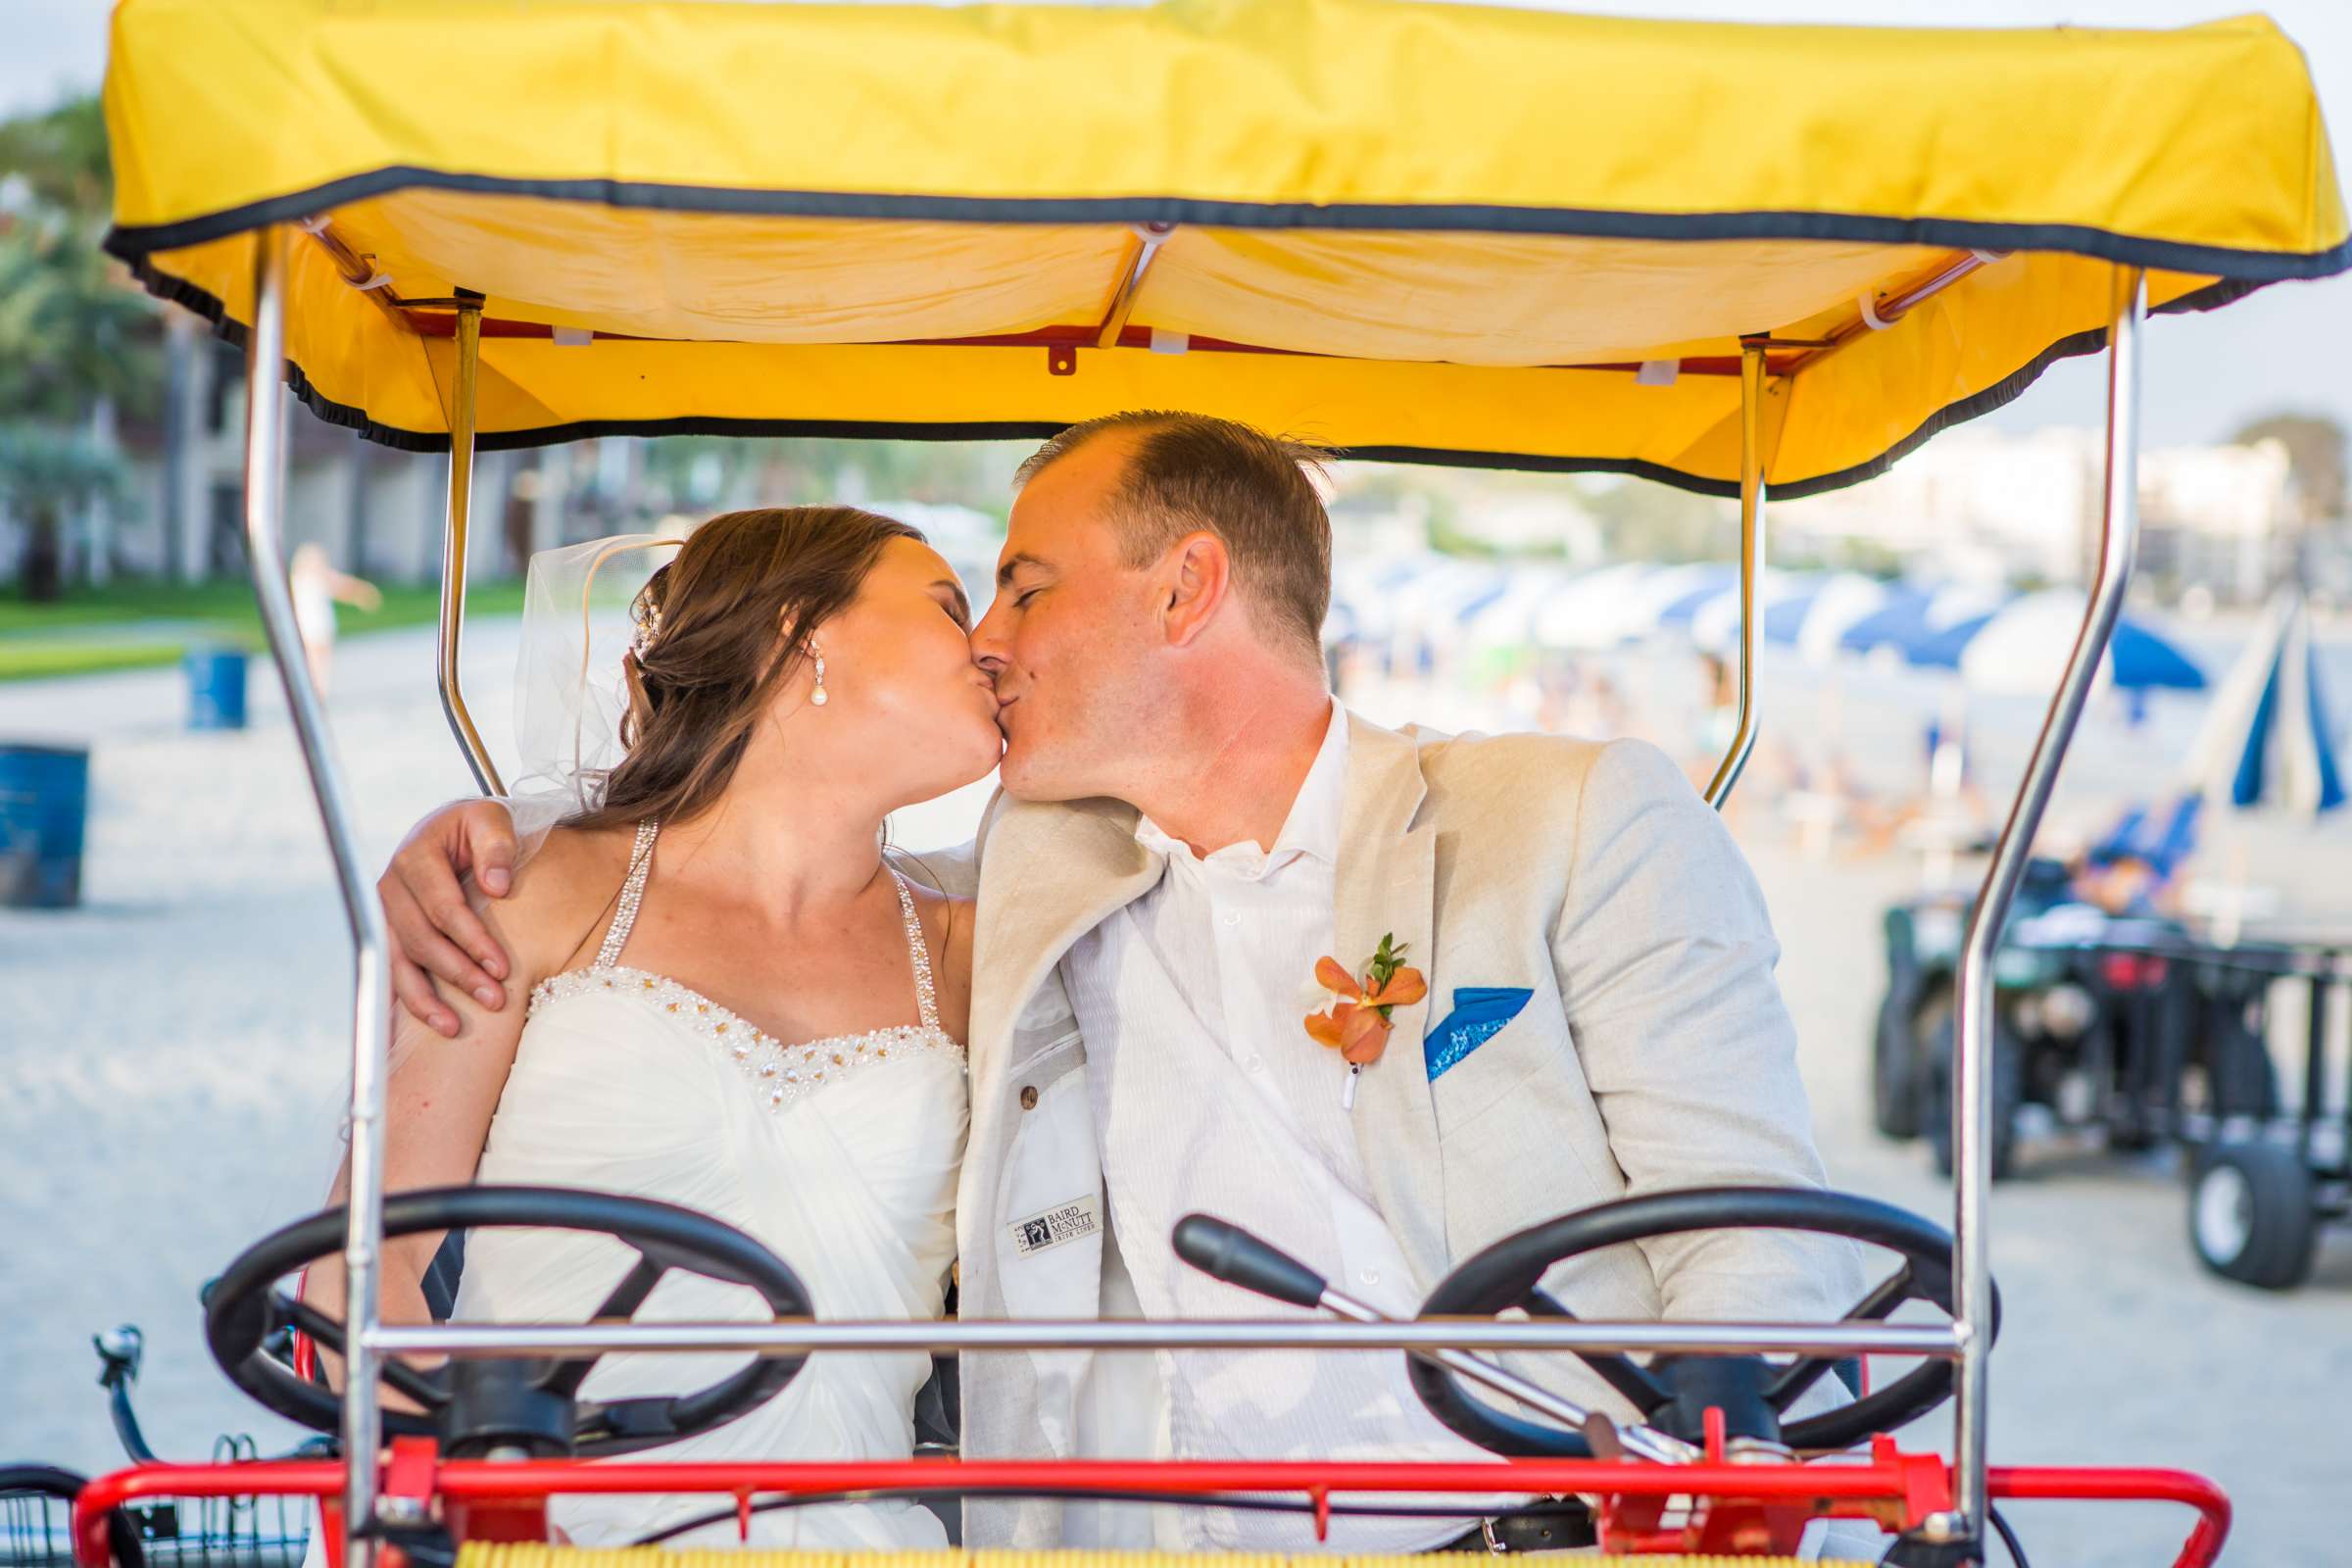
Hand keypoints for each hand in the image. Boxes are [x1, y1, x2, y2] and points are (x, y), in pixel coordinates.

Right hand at [379, 800, 518, 1035]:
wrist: (454, 830)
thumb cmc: (477, 827)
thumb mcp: (492, 819)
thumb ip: (497, 846)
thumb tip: (497, 887)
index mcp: (416, 855)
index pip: (443, 906)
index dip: (472, 939)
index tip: (502, 967)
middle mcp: (391, 885)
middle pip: (421, 938)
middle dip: (458, 973)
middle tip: (495, 999)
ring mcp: (385, 911)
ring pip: (400, 961)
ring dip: (426, 998)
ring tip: (455, 1027)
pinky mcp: (388, 931)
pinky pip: (392, 970)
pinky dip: (407, 998)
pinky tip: (425, 1023)